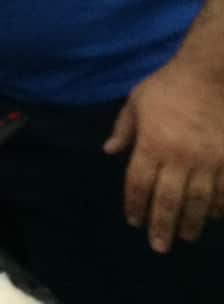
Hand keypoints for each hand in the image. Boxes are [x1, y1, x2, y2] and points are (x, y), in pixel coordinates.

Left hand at [103, 57, 223, 251]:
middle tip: (158, 246)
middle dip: (162, 226)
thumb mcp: (136, 102)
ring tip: (186, 237)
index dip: (135, 205)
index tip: (133, 221)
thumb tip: (109, 151)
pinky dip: (218, 208)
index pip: (139, 183)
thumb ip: (123, 129)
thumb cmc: (168, 86)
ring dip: (191, 223)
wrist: (209, 75)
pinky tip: (213, 217)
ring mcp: (208, 161)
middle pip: (168, 200)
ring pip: (198, 202)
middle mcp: (179, 158)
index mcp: (151, 144)